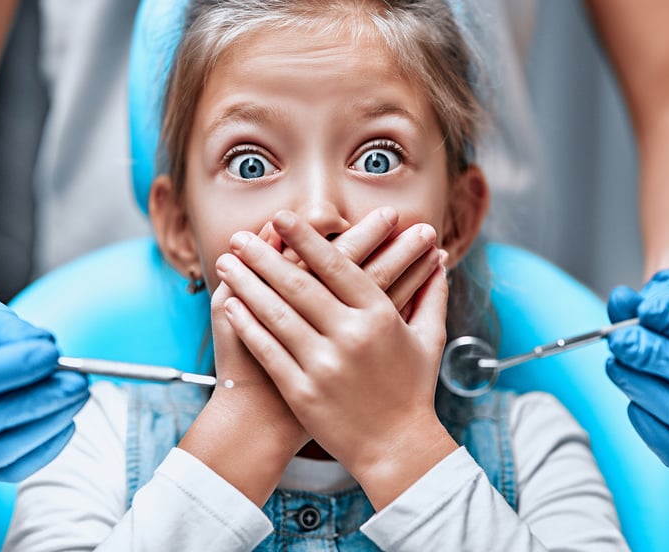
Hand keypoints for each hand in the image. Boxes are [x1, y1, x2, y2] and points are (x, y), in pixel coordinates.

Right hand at [0, 252, 88, 480]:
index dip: (8, 371)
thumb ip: (15, 334)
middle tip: (76, 381)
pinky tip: (66, 421)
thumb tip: (52, 356)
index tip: (51, 354)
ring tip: (77, 396)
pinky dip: (43, 448)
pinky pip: (7, 469)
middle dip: (35, 403)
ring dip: (45, 427)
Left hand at [218, 210, 454, 506]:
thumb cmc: (412, 391)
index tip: (282, 218)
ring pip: (277, 314)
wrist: (398, 450)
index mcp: (380, 317)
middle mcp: (351, 336)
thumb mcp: (429, 340)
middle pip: (298, 285)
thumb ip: (433, 296)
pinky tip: (231, 305)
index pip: (337, 266)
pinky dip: (248, 325)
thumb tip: (441, 261)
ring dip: (247, 284)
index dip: (306, 239)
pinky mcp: (303, 392)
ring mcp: (324, 365)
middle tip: (239, 236)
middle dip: (264, 255)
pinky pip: (268, 350)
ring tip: (227, 262)